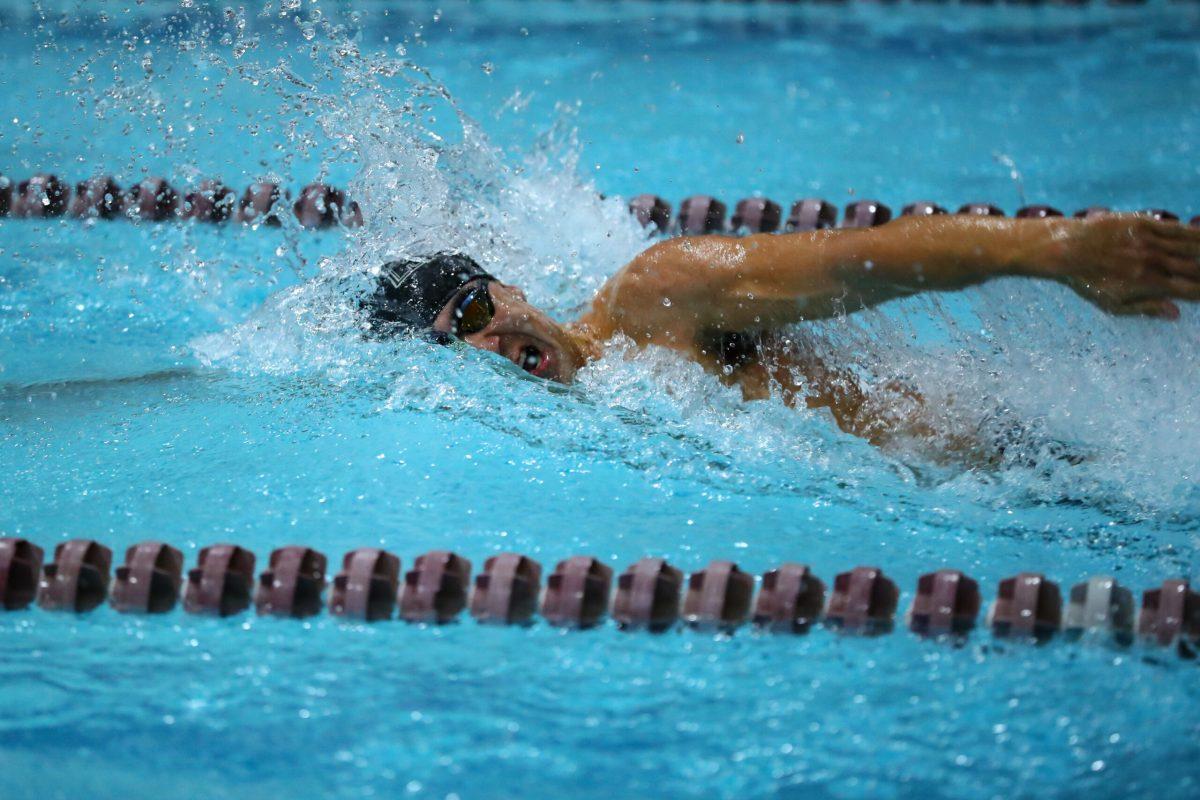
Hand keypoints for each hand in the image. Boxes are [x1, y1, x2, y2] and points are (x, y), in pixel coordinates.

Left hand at [1048, 214, 1199, 318]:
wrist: (1064, 250)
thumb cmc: (1087, 281)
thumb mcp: (1111, 305)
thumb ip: (1145, 309)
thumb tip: (1176, 314)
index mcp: (1148, 285)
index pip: (1190, 290)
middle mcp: (1153, 263)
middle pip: (1195, 268)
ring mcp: (1148, 241)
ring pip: (1190, 246)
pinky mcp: (1142, 223)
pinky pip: (1175, 228)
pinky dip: (1194, 232)